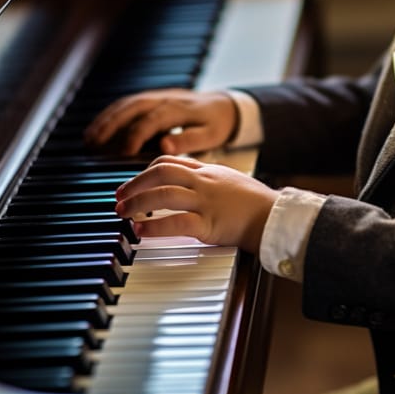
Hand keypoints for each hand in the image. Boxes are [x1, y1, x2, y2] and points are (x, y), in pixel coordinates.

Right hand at [83, 89, 237, 155]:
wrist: (225, 104)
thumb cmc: (218, 123)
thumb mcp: (211, 135)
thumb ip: (189, 141)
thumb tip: (164, 146)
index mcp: (179, 109)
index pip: (152, 120)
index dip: (136, 135)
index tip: (123, 153)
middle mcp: (165, 98)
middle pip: (133, 107)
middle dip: (111, 124)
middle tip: (93, 143)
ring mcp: (158, 96)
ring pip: (127, 104)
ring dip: (106, 119)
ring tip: (89, 138)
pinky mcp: (153, 98)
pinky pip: (128, 104)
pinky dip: (111, 115)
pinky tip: (98, 128)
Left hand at [114, 154, 277, 251]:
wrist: (275, 217)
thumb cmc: (255, 203)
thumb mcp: (228, 181)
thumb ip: (206, 179)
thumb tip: (183, 184)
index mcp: (208, 171)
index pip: (169, 161)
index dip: (145, 171)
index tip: (132, 183)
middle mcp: (204, 182)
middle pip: (161, 173)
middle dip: (134, 184)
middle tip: (119, 197)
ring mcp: (206, 202)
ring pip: (163, 194)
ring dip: (137, 203)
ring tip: (123, 213)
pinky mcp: (210, 224)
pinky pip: (176, 223)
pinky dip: (154, 227)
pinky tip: (141, 232)